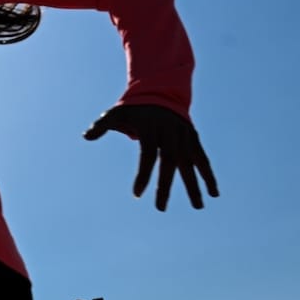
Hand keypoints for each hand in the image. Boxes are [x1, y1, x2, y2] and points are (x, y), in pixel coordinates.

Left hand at [83, 104, 218, 209]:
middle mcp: (170, 133)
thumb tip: (86, 136)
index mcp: (151, 128)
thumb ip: (102, 125)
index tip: (137, 194)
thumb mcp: (117, 113)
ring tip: (198, 207)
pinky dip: (209, 175)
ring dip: (194, 185)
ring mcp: (184, 136)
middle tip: (160, 207)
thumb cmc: (135, 108)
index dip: (143, 174)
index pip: (148, 154)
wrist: (162, 92)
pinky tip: (214, 193)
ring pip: (190, 163)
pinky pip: (202, 159)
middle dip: (165, 185)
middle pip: (169, 161)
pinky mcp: (193, 139)